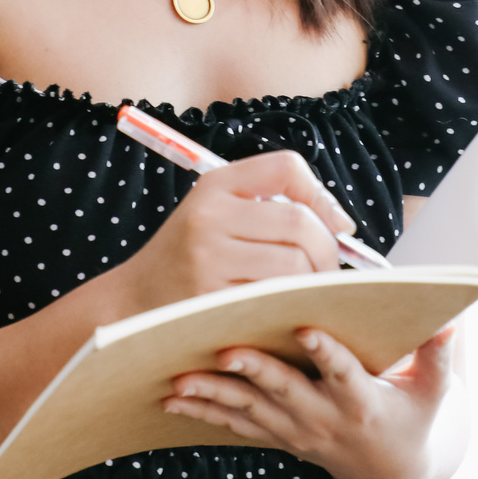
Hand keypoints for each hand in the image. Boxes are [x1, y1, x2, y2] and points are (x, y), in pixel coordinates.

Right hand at [114, 151, 351, 317]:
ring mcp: (207, 260)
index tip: (336, 224)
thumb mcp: (218, 213)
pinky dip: (291, 306)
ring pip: (294, 266)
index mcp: (214, 185)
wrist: (134, 301)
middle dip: (327, 249)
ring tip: (305, 291)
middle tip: (327, 270)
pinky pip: (275, 301)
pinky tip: (285, 311)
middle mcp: (209, 216)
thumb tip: (342, 224)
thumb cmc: (191, 257)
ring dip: (312, 282)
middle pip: (299, 223)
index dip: (322, 194)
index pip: (286, 167)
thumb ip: (271, 207)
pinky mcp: (210, 301)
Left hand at [162, 324, 467, 478]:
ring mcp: (297, 433)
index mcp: (363, 402)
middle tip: (225, 350)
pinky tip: (171, 400)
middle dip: (255, 373)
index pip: (345, 375)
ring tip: (179, 380)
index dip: (327, 353)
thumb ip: (437, 357)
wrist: (392, 472)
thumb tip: (452, 321)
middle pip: (286, 394)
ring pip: (251, 413)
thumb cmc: (414, 418)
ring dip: (213, 397)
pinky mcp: (278, 437)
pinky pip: (236, 426)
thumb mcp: (434, 392)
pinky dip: (204, 414)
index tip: (306, 328)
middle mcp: (325, 420)